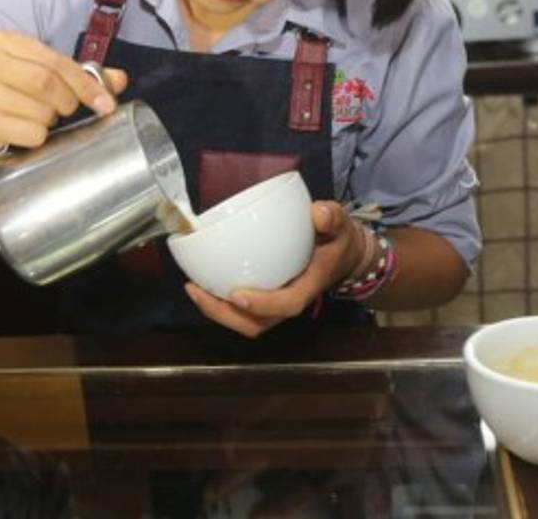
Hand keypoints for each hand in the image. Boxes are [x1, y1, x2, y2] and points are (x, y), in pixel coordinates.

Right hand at [0, 31, 127, 154]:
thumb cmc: (12, 88)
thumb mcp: (42, 71)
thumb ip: (80, 73)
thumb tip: (120, 79)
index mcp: (5, 41)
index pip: (56, 61)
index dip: (85, 84)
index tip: (106, 104)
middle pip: (47, 84)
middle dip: (68, 101)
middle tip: (67, 109)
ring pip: (40, 111)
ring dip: (50, 120)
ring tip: (39, 116)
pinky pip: (30, 133)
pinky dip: (39, 136)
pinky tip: (26, 129)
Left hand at [184, 201, 371, 338]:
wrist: (344, 254)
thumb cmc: (337, 241)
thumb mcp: (340, 224)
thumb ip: (332, 217)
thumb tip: (318, 213)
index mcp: (309, 286)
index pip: (287, 304)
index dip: (262, 304)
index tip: (237, 294)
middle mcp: (290, 300)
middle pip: (257, 324)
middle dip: (225, 315)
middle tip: (198, 291)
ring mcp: (277, 303)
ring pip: (246, 322)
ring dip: (217, 311)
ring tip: (193, 289)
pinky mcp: (267, 298)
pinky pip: (242, 310)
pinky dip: (220, 302)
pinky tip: (203, 283)